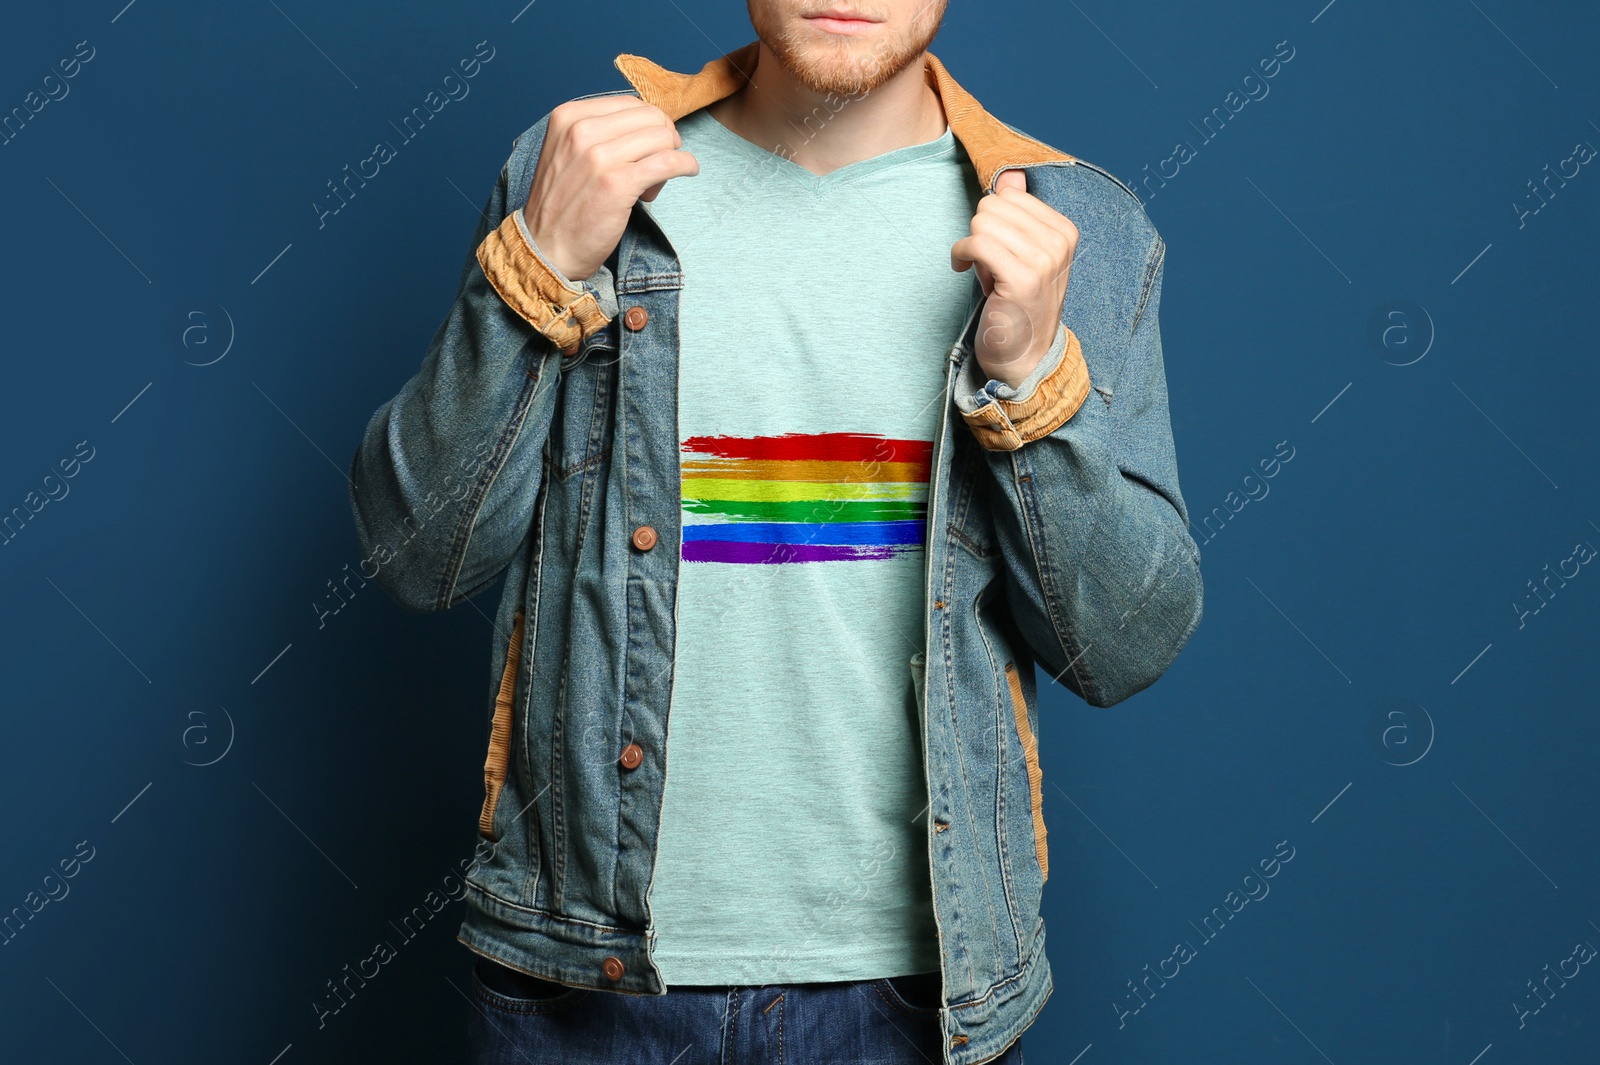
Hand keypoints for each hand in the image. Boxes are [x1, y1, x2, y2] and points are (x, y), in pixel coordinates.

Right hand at [521, 95, 698, 279]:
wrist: (546, 248)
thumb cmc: (563, 204)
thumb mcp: (568, 152)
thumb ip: (600, 132)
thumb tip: (652, 124)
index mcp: (568, 116)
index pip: (631, 104)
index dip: (648, 124)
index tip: (647, 148)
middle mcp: (581, 131)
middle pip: (651, 117)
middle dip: (662, 140)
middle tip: (652, 168)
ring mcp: (599, 157)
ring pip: (663, 138)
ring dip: (670, 157)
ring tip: (651, 184)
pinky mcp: (618, 184)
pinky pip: (669, 161)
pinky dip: (686, 164)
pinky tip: (688, 170)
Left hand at [950, 169, 1078, 387]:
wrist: (1024, 355)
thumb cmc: (1017, 302)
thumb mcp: (1022, 252)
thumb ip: (1018, 213)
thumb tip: (1011, 175)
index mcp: (1064, 230)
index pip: (1009, 195)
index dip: (992, 221)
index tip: (997, 248)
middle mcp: (1059, 242)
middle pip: (993, 205)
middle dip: (981, 232)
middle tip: (988, 262)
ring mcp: (1044, 260)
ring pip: (982, 222)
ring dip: (971, 246)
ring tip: (982, 270)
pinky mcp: (1022, 278)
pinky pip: (977, 243)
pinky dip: (960, 254)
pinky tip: (962, 268)